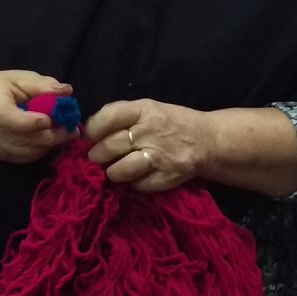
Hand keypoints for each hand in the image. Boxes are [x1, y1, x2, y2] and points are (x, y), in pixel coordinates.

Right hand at [0, 70, 73, 162]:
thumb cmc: (2, 89)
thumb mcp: (19, 78)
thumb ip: (42, 85)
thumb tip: (66, 91)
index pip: (8, 119)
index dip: (30, 122)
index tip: (50, 120)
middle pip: (24, 139)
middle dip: (51, 135)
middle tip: (71, 128)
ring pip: (28, 151)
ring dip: (50, 143)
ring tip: (66, 132)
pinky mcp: (3, 155)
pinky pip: (27, 157)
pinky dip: (43, 149)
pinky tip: (51, 138)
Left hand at [85, 98, 218, 192]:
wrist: (208, 141)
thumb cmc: (172, 123)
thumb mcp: (149, 110)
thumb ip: (121, 117)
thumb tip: (88, 134)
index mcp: (144, 110)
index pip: (107, 117)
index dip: (92, 130)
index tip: (91, 137)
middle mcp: (150, 131)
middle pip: (108, 147)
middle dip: (98, 155)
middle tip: (100, 157)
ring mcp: (159, 156)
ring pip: (119, 170)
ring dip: (113, 172)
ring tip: (117, 169)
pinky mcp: (167, 177)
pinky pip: (137, 185)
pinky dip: (133, 183)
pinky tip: (138, 176)